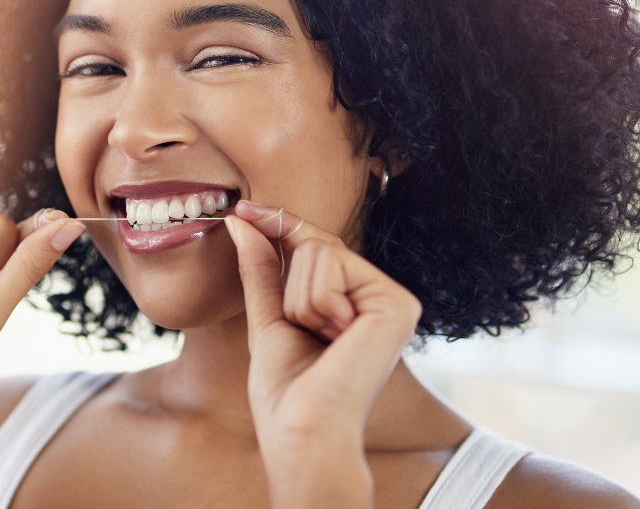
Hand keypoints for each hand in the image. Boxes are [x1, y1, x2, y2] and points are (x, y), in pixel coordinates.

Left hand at [225, 201, 421, 507]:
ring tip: (320, 342)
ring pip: (319, 250)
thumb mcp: (268, 317)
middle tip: (303, 333)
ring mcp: (394, 300)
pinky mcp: (398, 303)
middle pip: (315, 243)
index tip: (241, 207)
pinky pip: (332, 264)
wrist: (302, 432)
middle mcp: (381, 298)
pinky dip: (315, 302)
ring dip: (299, 300)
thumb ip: (262, 268)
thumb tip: (242, 218)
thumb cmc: (285, 391)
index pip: (315, 248)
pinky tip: (335, 339)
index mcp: (356, 304)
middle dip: (289, 287)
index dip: (279, 224)